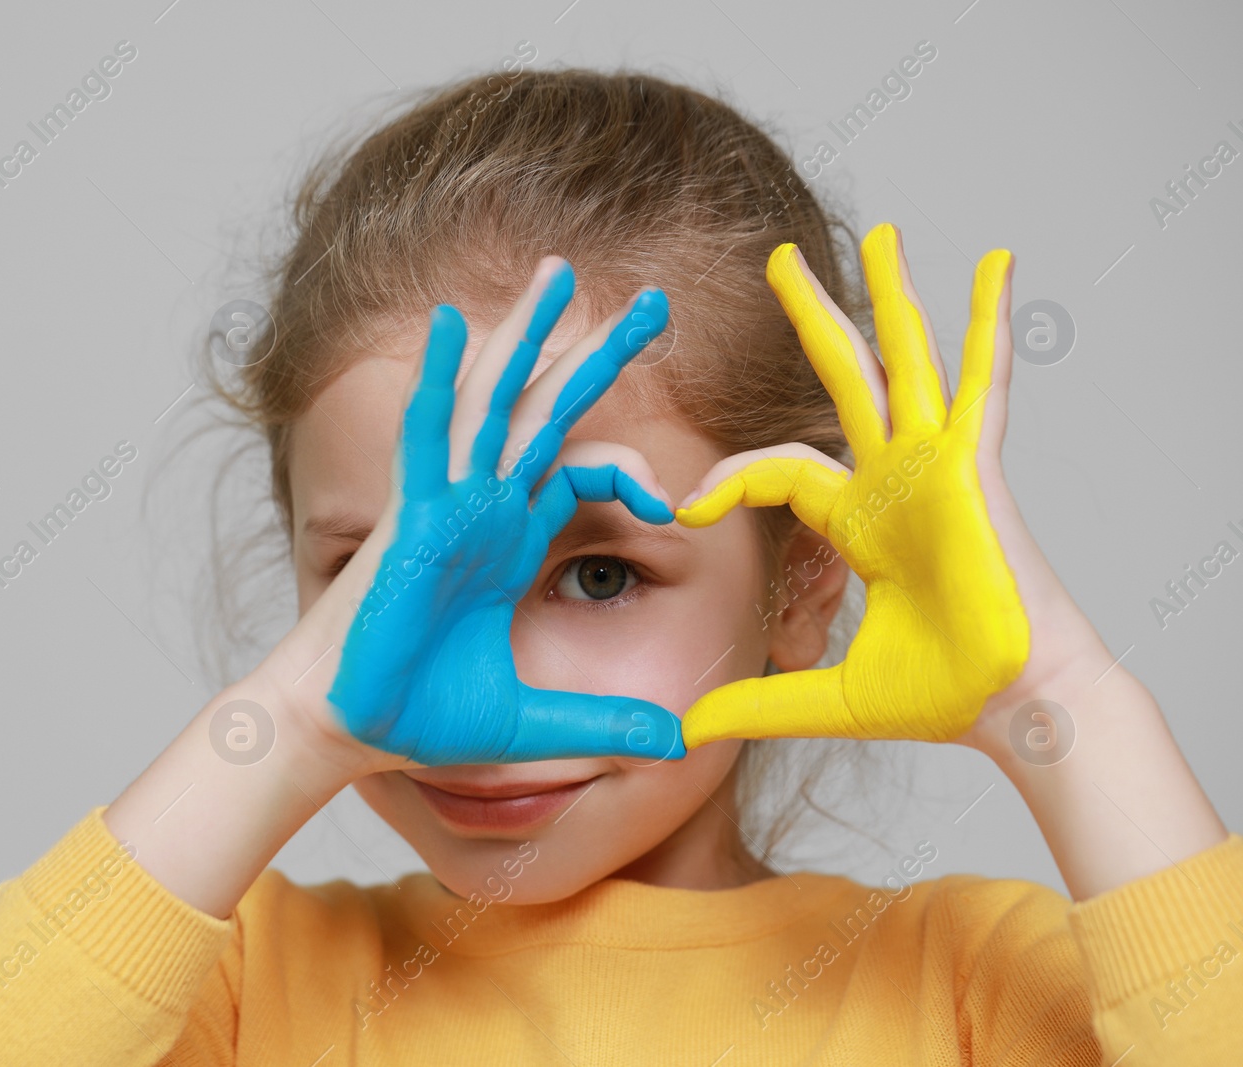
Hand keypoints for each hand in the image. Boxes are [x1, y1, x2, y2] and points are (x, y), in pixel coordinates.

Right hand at [272, 259, 686, 767]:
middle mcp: (483, 508)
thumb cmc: (419, 716)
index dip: (636, 471)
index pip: (584, 469)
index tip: (682, 506)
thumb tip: (677, 746)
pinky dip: (436, 381)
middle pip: (548, 410)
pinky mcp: (408, 520)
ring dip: (526, 339)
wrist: (346, 729)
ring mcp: (445, 505)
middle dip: (596, 353)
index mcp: (511, 540)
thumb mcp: (534, 724)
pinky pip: (425, 437)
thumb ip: (603, 725)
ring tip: (560, 275)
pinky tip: (450, 325)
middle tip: (652, 302)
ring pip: (492, 403)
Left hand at [673, 222, 1030, 744]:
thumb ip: (757, 703)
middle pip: (844, 379)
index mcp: (862, 521)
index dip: (727, 479)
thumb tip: (687, 733)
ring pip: (906, 361)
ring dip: (892, 296)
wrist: (1012, 708)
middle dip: (812, 318)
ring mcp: (937, 467)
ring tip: (882, 230)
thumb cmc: (942, 696)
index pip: (780, 468)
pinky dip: (987, 324)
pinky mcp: (974, 468)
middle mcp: (896, 480)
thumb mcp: (824, 699)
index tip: (684, 507)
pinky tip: (994, 265)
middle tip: (777, 261)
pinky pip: (982, 383)